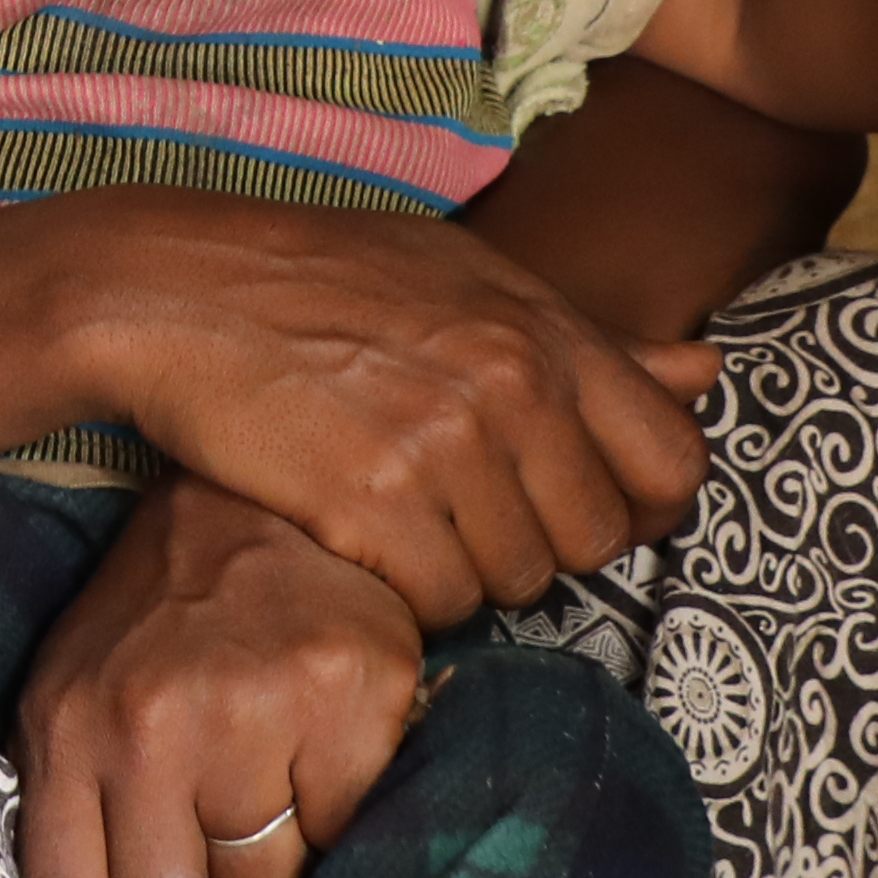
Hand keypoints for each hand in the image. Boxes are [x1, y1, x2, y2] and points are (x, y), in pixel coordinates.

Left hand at [9, 479, 425, 877]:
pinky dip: (345, 808)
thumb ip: (72, 820)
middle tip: (220, 823)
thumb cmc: (157, 621)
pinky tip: (325, 745)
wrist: (247, 494)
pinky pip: (351, 831)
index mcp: (68, 729)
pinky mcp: (352, 689)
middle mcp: (149, 723)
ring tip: (270, 767)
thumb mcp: (74, 699)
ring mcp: (253, 705)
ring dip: (274, 854)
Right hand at [33, 195, 714, 618]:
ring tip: (403, 518)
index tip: (581, 511)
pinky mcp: (371, 502)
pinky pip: (439, 597)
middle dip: (541, 546)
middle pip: (594, 538)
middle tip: (466, 517)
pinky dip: (406, 588)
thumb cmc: (317, 281)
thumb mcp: (464, 280)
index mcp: (544, 330)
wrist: (170, 289)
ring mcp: (443, 445)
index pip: (673, 460)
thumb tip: (707, 371)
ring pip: (517, 580)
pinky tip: (361, 538)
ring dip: (466, 571)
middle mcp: (510, 385)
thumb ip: (590, 339)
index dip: (640, 506)